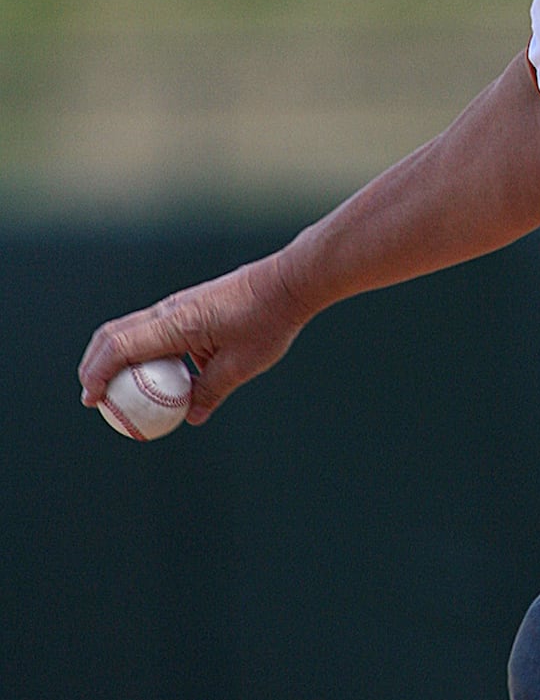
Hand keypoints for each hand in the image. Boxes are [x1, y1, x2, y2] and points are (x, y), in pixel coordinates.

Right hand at [78, 253, 310, 427]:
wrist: (287, 283)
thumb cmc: (267, 321)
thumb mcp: (241, 364)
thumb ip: (211, 391)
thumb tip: (191, 417)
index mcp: (177, 323)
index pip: (120, 347)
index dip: (98, 374)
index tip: (91, 400)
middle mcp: (169, 310)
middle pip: (113, 335)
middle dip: (94, 365)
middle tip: (93, 396)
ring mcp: (177, 304)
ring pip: (129, 329)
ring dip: (114, 356)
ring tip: (114, 387)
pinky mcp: (187, 305)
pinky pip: (152, 328)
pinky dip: (140, 350)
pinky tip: (153, 373)